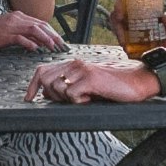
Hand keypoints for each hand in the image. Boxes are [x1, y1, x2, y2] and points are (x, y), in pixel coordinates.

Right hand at [0, 8, 62, 52]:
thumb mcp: (5, 30)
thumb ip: (19, 33)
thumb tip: (34, 42)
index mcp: (17, 16)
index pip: (40, 22)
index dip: (51, 31)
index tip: (59, 40)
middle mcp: (16, 18)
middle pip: (40, 25)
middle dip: (53, 35)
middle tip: (62, 45)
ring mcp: (10, 26)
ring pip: (34, 30)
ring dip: (46, 39)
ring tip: (54, 47)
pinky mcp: (3, 35)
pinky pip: (20, 38)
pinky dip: (29, 43)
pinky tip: (35, 50)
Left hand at [28, 46, 144, 103]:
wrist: (138, 80)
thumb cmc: (114, 85)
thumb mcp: (87, 85)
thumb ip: (68, 86)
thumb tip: (47, 94)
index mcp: (72, 64)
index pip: (42, 70)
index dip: (32, 85)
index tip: (28, 98)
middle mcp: (75, 64)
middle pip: (46, 80)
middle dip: (52, 95)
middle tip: (71, 100)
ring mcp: (83, 70)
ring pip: (57, 88)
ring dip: (68, 99)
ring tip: (86, 97)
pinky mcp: (91, 78)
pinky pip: (72, 94)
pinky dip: (80, 101)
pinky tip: (92, 98)